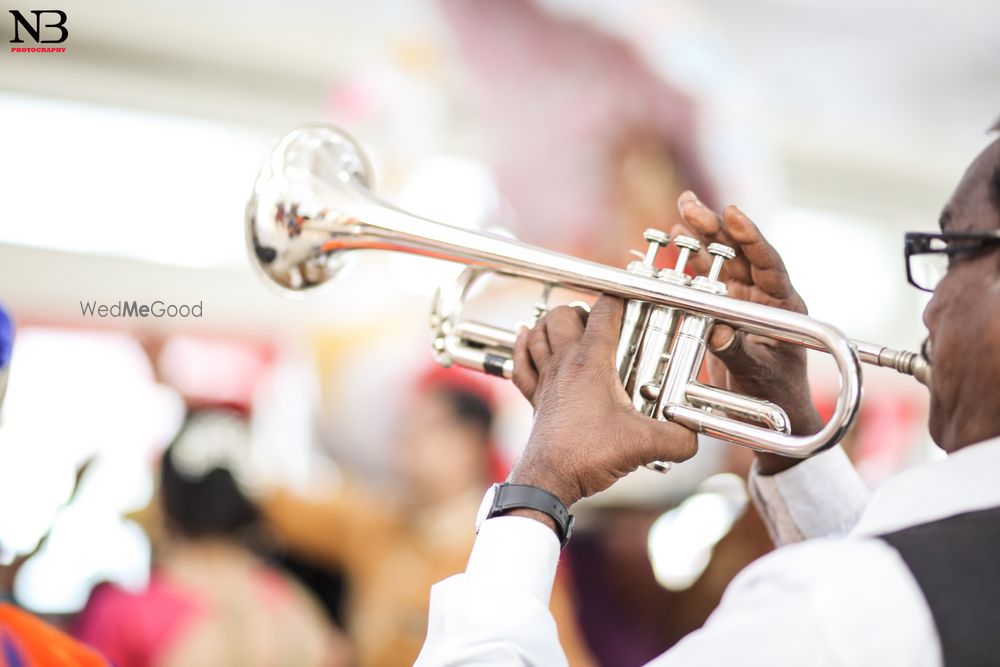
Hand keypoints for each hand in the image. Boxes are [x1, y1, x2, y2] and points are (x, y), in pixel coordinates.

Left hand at [509, 297, 697, 507]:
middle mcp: (564, 363)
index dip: (621, 297)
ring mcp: (545, 379)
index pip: (604, 312)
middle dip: (583, 310)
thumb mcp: (645, 445)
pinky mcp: (534, 398)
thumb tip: (694, 436)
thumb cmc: (588, 455)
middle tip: (603, 325)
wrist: (549, 479)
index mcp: (590, 362)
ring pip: (537, 332)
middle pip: (563, 314)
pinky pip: (520, 361)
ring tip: (570, 327)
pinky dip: (523, 346)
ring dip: (552, 324)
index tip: (636, 297)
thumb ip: (679, 439)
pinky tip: (527, 337)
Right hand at [674, 191, 822, 472]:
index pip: (769, 263)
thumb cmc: (776, 396)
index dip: (751, 237)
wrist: (773, 414)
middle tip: (690, 205)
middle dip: (715, 227)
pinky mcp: (723, 310)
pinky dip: (689, 261)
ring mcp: (742, 301)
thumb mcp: (757, 375)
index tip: (733, 215)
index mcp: (784, 305)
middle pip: (739, 253)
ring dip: (700, 237)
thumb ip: (737, 351)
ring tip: (681, 213)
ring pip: (720, 261)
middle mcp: (764, 296)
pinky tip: (674, 241)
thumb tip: (716, 329)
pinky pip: (704, 279)